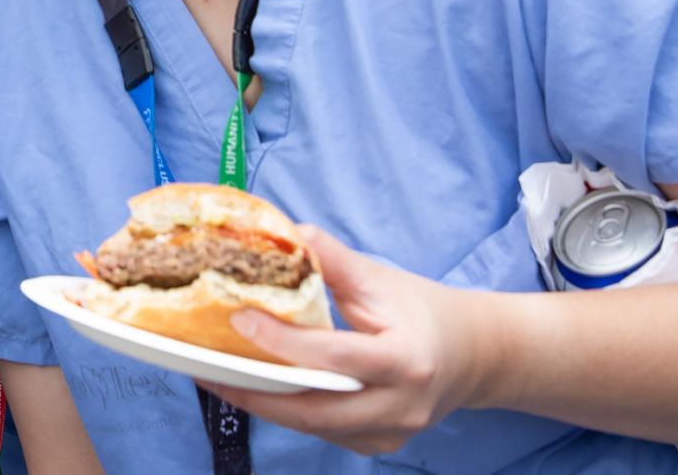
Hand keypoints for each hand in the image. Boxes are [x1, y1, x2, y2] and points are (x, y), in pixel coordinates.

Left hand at [199, 226, 491, 455]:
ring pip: (313, 427)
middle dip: (256, 391)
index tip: (239, 318)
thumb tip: (287, 232)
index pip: (334, 356)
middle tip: (205, 367)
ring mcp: (391, 433)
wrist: (471, 355)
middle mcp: (400, 405)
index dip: (283, 342)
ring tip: (215, 377)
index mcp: (405, 360)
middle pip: (316, 409)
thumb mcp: (382, 279)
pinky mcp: (378, 444)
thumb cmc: (422, 311)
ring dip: (263, 404)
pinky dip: (286, 411)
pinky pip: (322, 432)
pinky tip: (253, 389)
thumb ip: (334, 261)